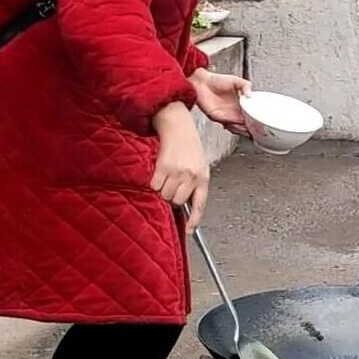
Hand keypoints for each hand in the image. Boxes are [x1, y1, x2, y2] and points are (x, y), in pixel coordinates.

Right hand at [150, 103, 209, 228]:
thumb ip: (195, 185)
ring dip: (163, 189)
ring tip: (167, 176)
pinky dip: (155, 182)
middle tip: (173, 185)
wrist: (179, 127)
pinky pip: (155, 186)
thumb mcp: (200, 166)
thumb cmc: (189, 148)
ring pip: (165, 195)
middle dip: (173, 197)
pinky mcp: (163, 167)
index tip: (190, 230)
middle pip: (177, 202)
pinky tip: (160, 172)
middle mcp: (192, 176)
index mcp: (203, 178)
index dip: (194, 220)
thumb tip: (186, 207)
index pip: (200, 204)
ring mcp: (178, 172)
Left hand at [190, 68, 252, 137]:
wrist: (201, 81)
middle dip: (251, 127)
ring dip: (244, 129)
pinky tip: (241, 126)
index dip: (255, 118)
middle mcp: (232, 111)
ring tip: (251, 130)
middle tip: (259, 129)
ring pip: (237, 127)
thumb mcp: (235, 80)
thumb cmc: (215, 80)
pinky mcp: (217, 117)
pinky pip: (228, 125)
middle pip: (244, 123)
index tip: (262, 121)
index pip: (249, 114)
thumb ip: (245, 85)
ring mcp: (225, 115)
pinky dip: (235, 127)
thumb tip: (251, 94)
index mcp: (238, 103)